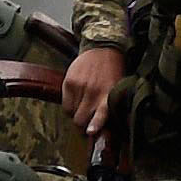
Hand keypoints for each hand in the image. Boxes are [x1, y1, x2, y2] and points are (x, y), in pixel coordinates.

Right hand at [59, 39, 123, 167]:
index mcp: (108, 95)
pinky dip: (69, 106)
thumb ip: (109, 108)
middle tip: (86, 126)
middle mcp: (93, 91)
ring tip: (83, 106)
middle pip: (80, 119)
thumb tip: (101, 130)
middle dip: (82, 126)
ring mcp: (80, 86)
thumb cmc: (111, 73)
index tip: (90, 132)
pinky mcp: (68, 82)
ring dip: (76, 114)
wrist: (102, 49)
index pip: (101, 113)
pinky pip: (65, 104)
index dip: (95, 124)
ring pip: (71, 114)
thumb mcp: (116, 91)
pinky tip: (77, 99)